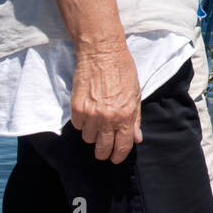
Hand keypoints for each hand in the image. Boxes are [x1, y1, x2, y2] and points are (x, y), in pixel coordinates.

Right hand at [71, 43, 142, 162]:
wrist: (101, 53)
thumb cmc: (122, 71)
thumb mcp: (135, 94)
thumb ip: (135, 119)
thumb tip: (136, 138)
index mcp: (126, 115)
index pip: (121, 146)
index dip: (118, 156)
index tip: (115, 158)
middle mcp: (107, 118)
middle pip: (102, 148)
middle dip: (104, 151)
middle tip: (104, 148)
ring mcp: (91, 114)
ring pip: (88, 138)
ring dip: (93, 134)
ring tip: (97, 122)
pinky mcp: (76, 108)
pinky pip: (78, 126)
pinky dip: (82, 123)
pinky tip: (88, 112)